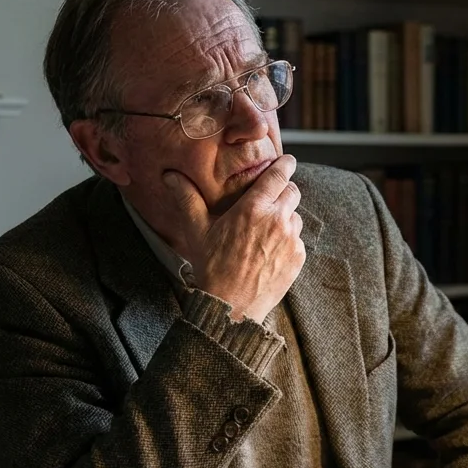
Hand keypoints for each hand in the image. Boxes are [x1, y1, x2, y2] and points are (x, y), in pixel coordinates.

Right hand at [163, 155, 305, 323]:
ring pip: (296, 216)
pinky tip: (269, 251)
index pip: (278, 175)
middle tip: (271, 197)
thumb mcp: (197, 230)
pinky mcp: (297, 258)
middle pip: (292, 191)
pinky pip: (298, 240)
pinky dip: (288, 241)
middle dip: (284, 190)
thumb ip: (187, 199)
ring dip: (285, 217)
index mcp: (254, 208)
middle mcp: (277, 220)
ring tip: (265, 230)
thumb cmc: (212, 267)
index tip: (287, 160)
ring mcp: (291, 240)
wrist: (231, 306)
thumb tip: (170, 176)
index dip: (285, 164)